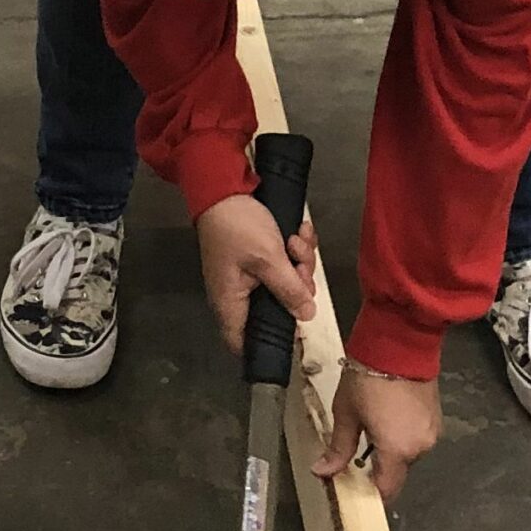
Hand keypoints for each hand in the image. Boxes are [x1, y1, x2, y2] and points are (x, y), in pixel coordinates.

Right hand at [195, 191, 317, 355]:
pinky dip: (293, 250)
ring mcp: (248, 275)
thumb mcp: (269, 259)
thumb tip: (306, 315)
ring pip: (284, 284)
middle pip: (276, 310)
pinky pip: (282, 264)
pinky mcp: (257, 258)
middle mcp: (238, 294)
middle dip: (296, 287)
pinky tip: (297, 233)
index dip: (270, 344)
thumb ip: (289, 290)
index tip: (297, 331)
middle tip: (300, 267)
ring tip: (295, 241)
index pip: (244, 343)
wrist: (224, 186)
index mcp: (230, 302)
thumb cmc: (236, 225)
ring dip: (298, 263)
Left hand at [317, 368, 441, 505]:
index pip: (387, 489)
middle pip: (397, 471)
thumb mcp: (346, 413)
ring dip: (391, 448)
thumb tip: (322, 472)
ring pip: (408, 454)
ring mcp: (432, 432)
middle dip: (378, 466)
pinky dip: (403, 434)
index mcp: (398, 450)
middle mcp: (421, 446)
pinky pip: (417, 437)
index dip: (370, 492)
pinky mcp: (437, 417)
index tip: (354, 488)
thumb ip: (338, 448)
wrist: (399, 343)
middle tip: (357, 448)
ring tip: (371, 425)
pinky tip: (388, 416)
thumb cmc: (367, 377)